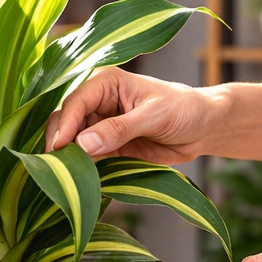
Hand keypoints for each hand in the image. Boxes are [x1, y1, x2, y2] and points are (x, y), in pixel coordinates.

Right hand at [44, 67, 215, 163]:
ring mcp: (100, 126)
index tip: (59, 149)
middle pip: (66, 122)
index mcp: (106, 83)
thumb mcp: (153, 116)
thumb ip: (118, 129)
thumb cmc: (183, 109)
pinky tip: (80, 179)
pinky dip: (82, 168)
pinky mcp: (106, 147)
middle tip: (58, 166)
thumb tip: (83, 144)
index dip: (65, 126)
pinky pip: (86, 158)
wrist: (202, 128)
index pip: (75, 102)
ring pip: (72, 143)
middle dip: (60, 142)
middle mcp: (97, 102)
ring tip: (67, 175)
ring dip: (69, 158)